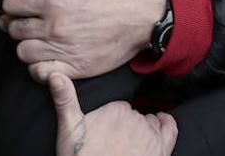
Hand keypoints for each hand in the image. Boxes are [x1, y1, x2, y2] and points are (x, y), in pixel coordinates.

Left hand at [0, 0, 167, 81]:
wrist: (151, 13)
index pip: (11, 4)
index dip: (12, 1)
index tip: (20, 1)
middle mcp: (54, 27)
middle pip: (13, 29)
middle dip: (16, 22)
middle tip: (25, 18)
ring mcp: (65, 50)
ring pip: (23, 52)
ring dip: (26, 44)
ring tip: (35, 37)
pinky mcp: (77, 67)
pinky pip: (41, 73)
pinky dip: (38, 66)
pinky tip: (45, 56)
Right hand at [50, 73, 176, 155]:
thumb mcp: (68, 129)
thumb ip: (65, 99)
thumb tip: (54, 74)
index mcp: (116, 109)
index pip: (120, 107)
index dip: (113, 119)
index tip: (106, 131)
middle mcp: (136, 118)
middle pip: (135, 115)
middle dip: (127, 126)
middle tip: (115, 142)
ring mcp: (150, 134)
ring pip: (150, 122)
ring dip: (143, 130)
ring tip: (130, 145)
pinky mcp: (161, 148)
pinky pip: (170, 129)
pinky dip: (166, 126)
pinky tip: (158, 131)